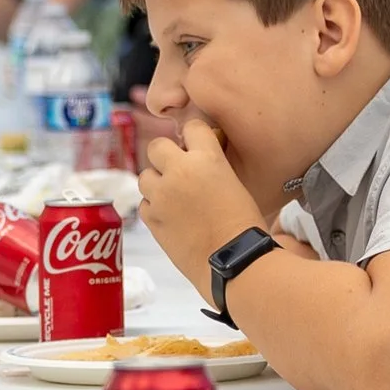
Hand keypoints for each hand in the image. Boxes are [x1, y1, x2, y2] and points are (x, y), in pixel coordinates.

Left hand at [136, 116, 259, 287]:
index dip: (194, 138)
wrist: (235, 261)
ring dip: (156, 184)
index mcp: (207, 158)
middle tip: (175, 170)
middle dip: (164, 156)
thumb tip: (200, 162)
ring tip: (172, 198)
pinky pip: (144, 204)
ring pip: (144, 176)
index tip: (196, 148)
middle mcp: (180, 171)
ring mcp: (162, 195)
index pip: (192, 128)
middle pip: (156, 146)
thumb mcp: (235, 184)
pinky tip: (170, 217)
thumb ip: (213, 168)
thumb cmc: (245, 226)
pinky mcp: (152, 219)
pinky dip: (154, 209)